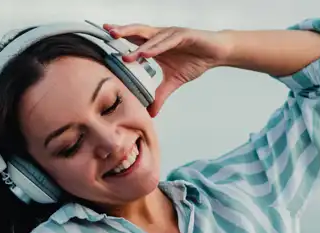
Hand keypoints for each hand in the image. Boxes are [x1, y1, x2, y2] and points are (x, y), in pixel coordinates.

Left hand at [102, 23, 231, 116]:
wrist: (215, 53)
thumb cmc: (195, 61)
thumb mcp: (174, 82)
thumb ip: (160, 95)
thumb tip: (151, 113)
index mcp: (156, 45)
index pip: (134, 40)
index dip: (120, 38)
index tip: (104, 39)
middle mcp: (160, 36)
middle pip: (138, 32)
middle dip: (122, 32)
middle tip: (107, 33)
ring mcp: (171, 34)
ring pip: (150, 36)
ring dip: (137, 43)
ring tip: (124, 50)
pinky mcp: (184, 35)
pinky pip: (167, 41)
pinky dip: (156, 47)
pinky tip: (146, 52)